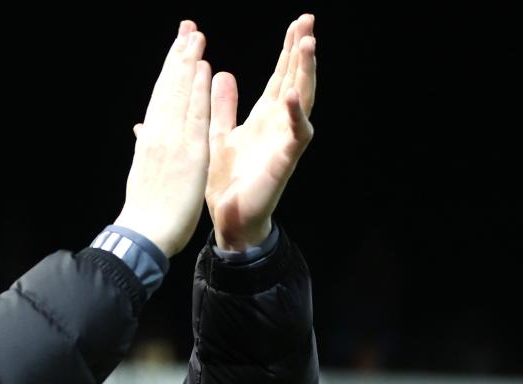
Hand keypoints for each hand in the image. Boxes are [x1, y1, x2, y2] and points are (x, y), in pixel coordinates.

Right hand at [114, 20, 211, 257]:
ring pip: (180, 93)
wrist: (143, 233)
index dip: (170, 71)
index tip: (177, 49)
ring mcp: (171, 140)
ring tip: (195, 36)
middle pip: (169, 88)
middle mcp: (158, 134)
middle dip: (178, 57)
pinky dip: (198, 89)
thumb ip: (144, 146)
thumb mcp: (142, 171)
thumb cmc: (145, 210)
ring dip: (188, 62)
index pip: (162, 98)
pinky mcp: (187, 152)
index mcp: (150, 139)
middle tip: (187, 28)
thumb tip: (140, 129)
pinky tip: (204, 68)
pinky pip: (195, 114)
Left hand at [206, 14, 316, 249]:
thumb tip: (222, 74)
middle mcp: (279, 125)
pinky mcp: (284, 161)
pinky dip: (295, 114)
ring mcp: (284, 142)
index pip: (281, 76)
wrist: (229, 219)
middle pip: (295, 79)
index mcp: (264, 118)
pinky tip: (293, 94)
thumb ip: (222, 106)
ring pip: (302, 100)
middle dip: (301, 50)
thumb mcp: (219, 134)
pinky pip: (295, 135)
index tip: (297, 22)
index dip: (288, 50)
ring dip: (305, 72)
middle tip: (307, 19)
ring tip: (307, 44)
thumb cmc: (227, 181)